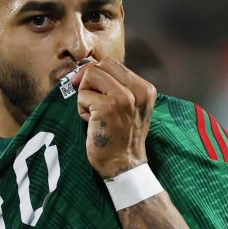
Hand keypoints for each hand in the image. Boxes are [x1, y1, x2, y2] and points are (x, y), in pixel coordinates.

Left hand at [76, 58, 156, 177]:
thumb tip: (90, 68)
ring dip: (85, 95)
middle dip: (89, 82)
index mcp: (145, 88)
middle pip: (101, 65)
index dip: (96, 75)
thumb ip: (118, 86)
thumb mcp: (130, 107)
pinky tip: (92, 123)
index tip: (94, 93)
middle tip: (92, 103)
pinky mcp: (108, 107)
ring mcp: (124, 98)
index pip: (112, 63)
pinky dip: (81, 109)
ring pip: (90, 75)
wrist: (123, 164)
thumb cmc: (121, 137)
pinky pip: (82, 95)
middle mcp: (138, 90)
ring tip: (94, 114)